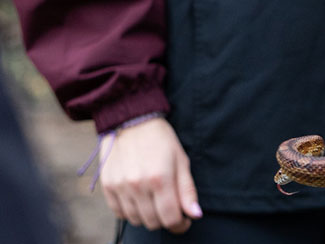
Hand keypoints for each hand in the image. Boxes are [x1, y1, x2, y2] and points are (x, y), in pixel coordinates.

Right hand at [99, 117, 201, 232]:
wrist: (132, 121)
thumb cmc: (162, 140)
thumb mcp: (182, 161)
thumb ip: (187, 190)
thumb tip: (195, 214)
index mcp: (160, 179)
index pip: (170, 218)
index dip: (180, 225)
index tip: (184, 221)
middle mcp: (137, 185)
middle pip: (152, 222)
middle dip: (165, 220)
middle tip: (170, 209)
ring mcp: (120, 187)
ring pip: (135, 220)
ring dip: (148, 217)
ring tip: (155, 202)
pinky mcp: (107, 186)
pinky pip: (119, 213)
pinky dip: (131, 212)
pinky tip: (139, 200)